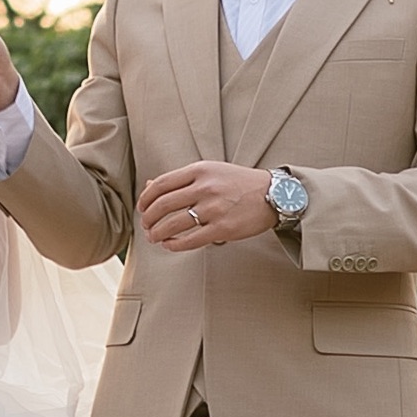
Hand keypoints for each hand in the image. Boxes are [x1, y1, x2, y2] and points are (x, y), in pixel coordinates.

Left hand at [138, 161, 281, 252]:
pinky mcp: (223, 228)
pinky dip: (174, 245)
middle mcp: (205, 187)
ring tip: (154, 237)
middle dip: (148, 218)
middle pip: (163, 205)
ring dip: (158, 233)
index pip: (161, 184)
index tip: (142, 208)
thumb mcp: (211, 171)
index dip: (145, 198)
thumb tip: (149, 185)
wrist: (274, 194)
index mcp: (199, 170)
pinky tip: (169, 245)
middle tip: (146, 226)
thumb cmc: (239, 183)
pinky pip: (190, 240)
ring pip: (173, 224)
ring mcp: (213, 208)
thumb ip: (182, 179)